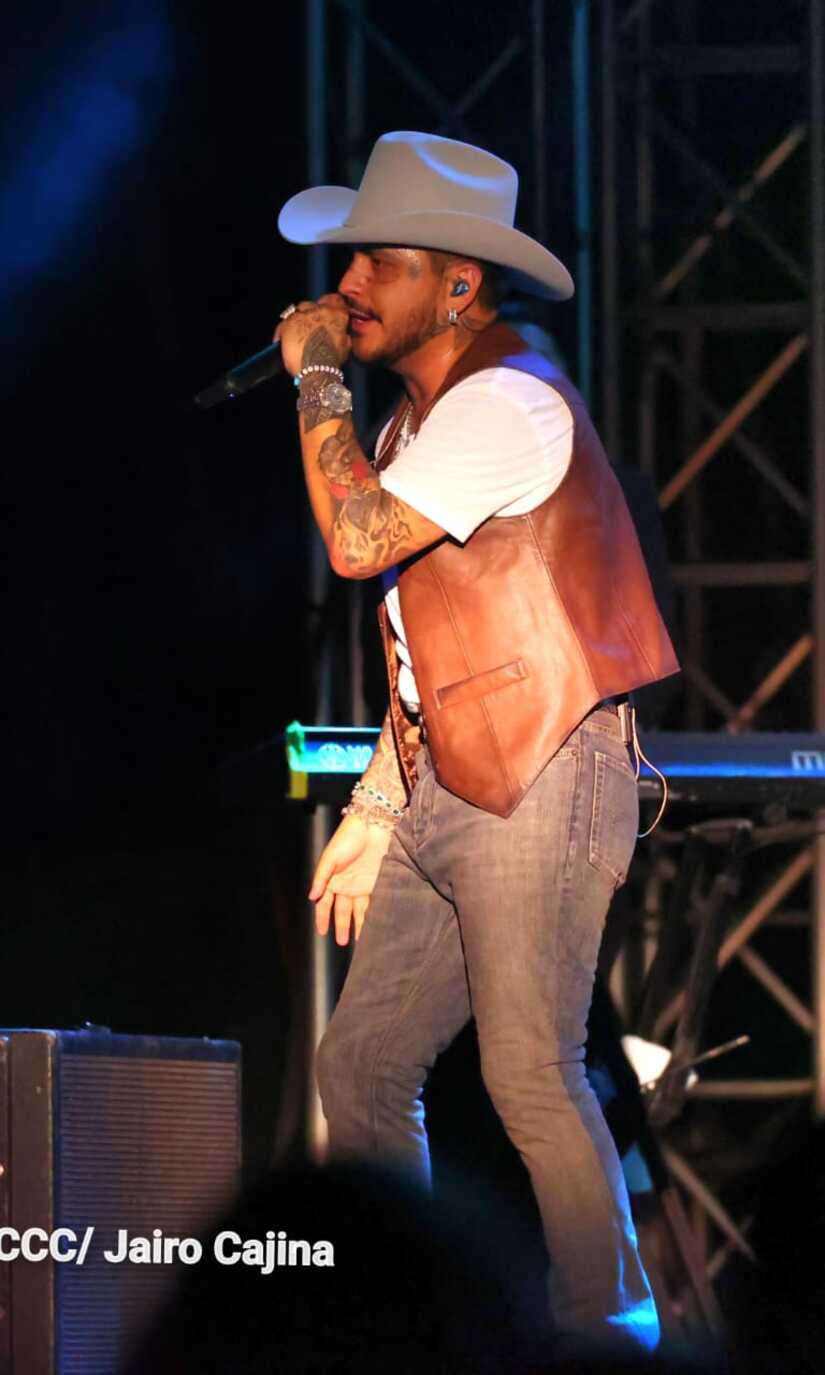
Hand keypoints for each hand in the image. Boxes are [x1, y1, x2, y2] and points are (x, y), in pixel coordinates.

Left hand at [274, 293, 349, 377]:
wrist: (316, 370)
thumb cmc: (330, 360)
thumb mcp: (344, 346)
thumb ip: (342, 335)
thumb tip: (342, 335)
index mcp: (336, 314)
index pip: (334, 300)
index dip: (330, 304)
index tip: (327, 310)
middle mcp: (319, 310)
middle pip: (312, 305)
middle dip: (310, 314)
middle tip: (310, 328)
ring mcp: (302, 315)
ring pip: (296, 312)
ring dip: (296, 322)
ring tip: (296, 336)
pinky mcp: (288, 323)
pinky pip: (283, 324)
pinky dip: (282, 333)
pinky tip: (283, 342)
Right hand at [309, 814, 391, 945]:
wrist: (373, 825)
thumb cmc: (348, 837)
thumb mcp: (330, 856)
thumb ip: (321, 877)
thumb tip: (312, 896)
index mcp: (331, 879)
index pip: (324, 904)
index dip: (322, 918)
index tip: (321, 932)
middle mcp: (345, 884)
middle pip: (341, 910)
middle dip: (341, 926)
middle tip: (341, 942)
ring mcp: (361, 885)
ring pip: (358, 910)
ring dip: (358, 925)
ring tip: (360, 942)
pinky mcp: (375, 883)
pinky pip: (372, 903)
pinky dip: (372, 915)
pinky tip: (374, 926)